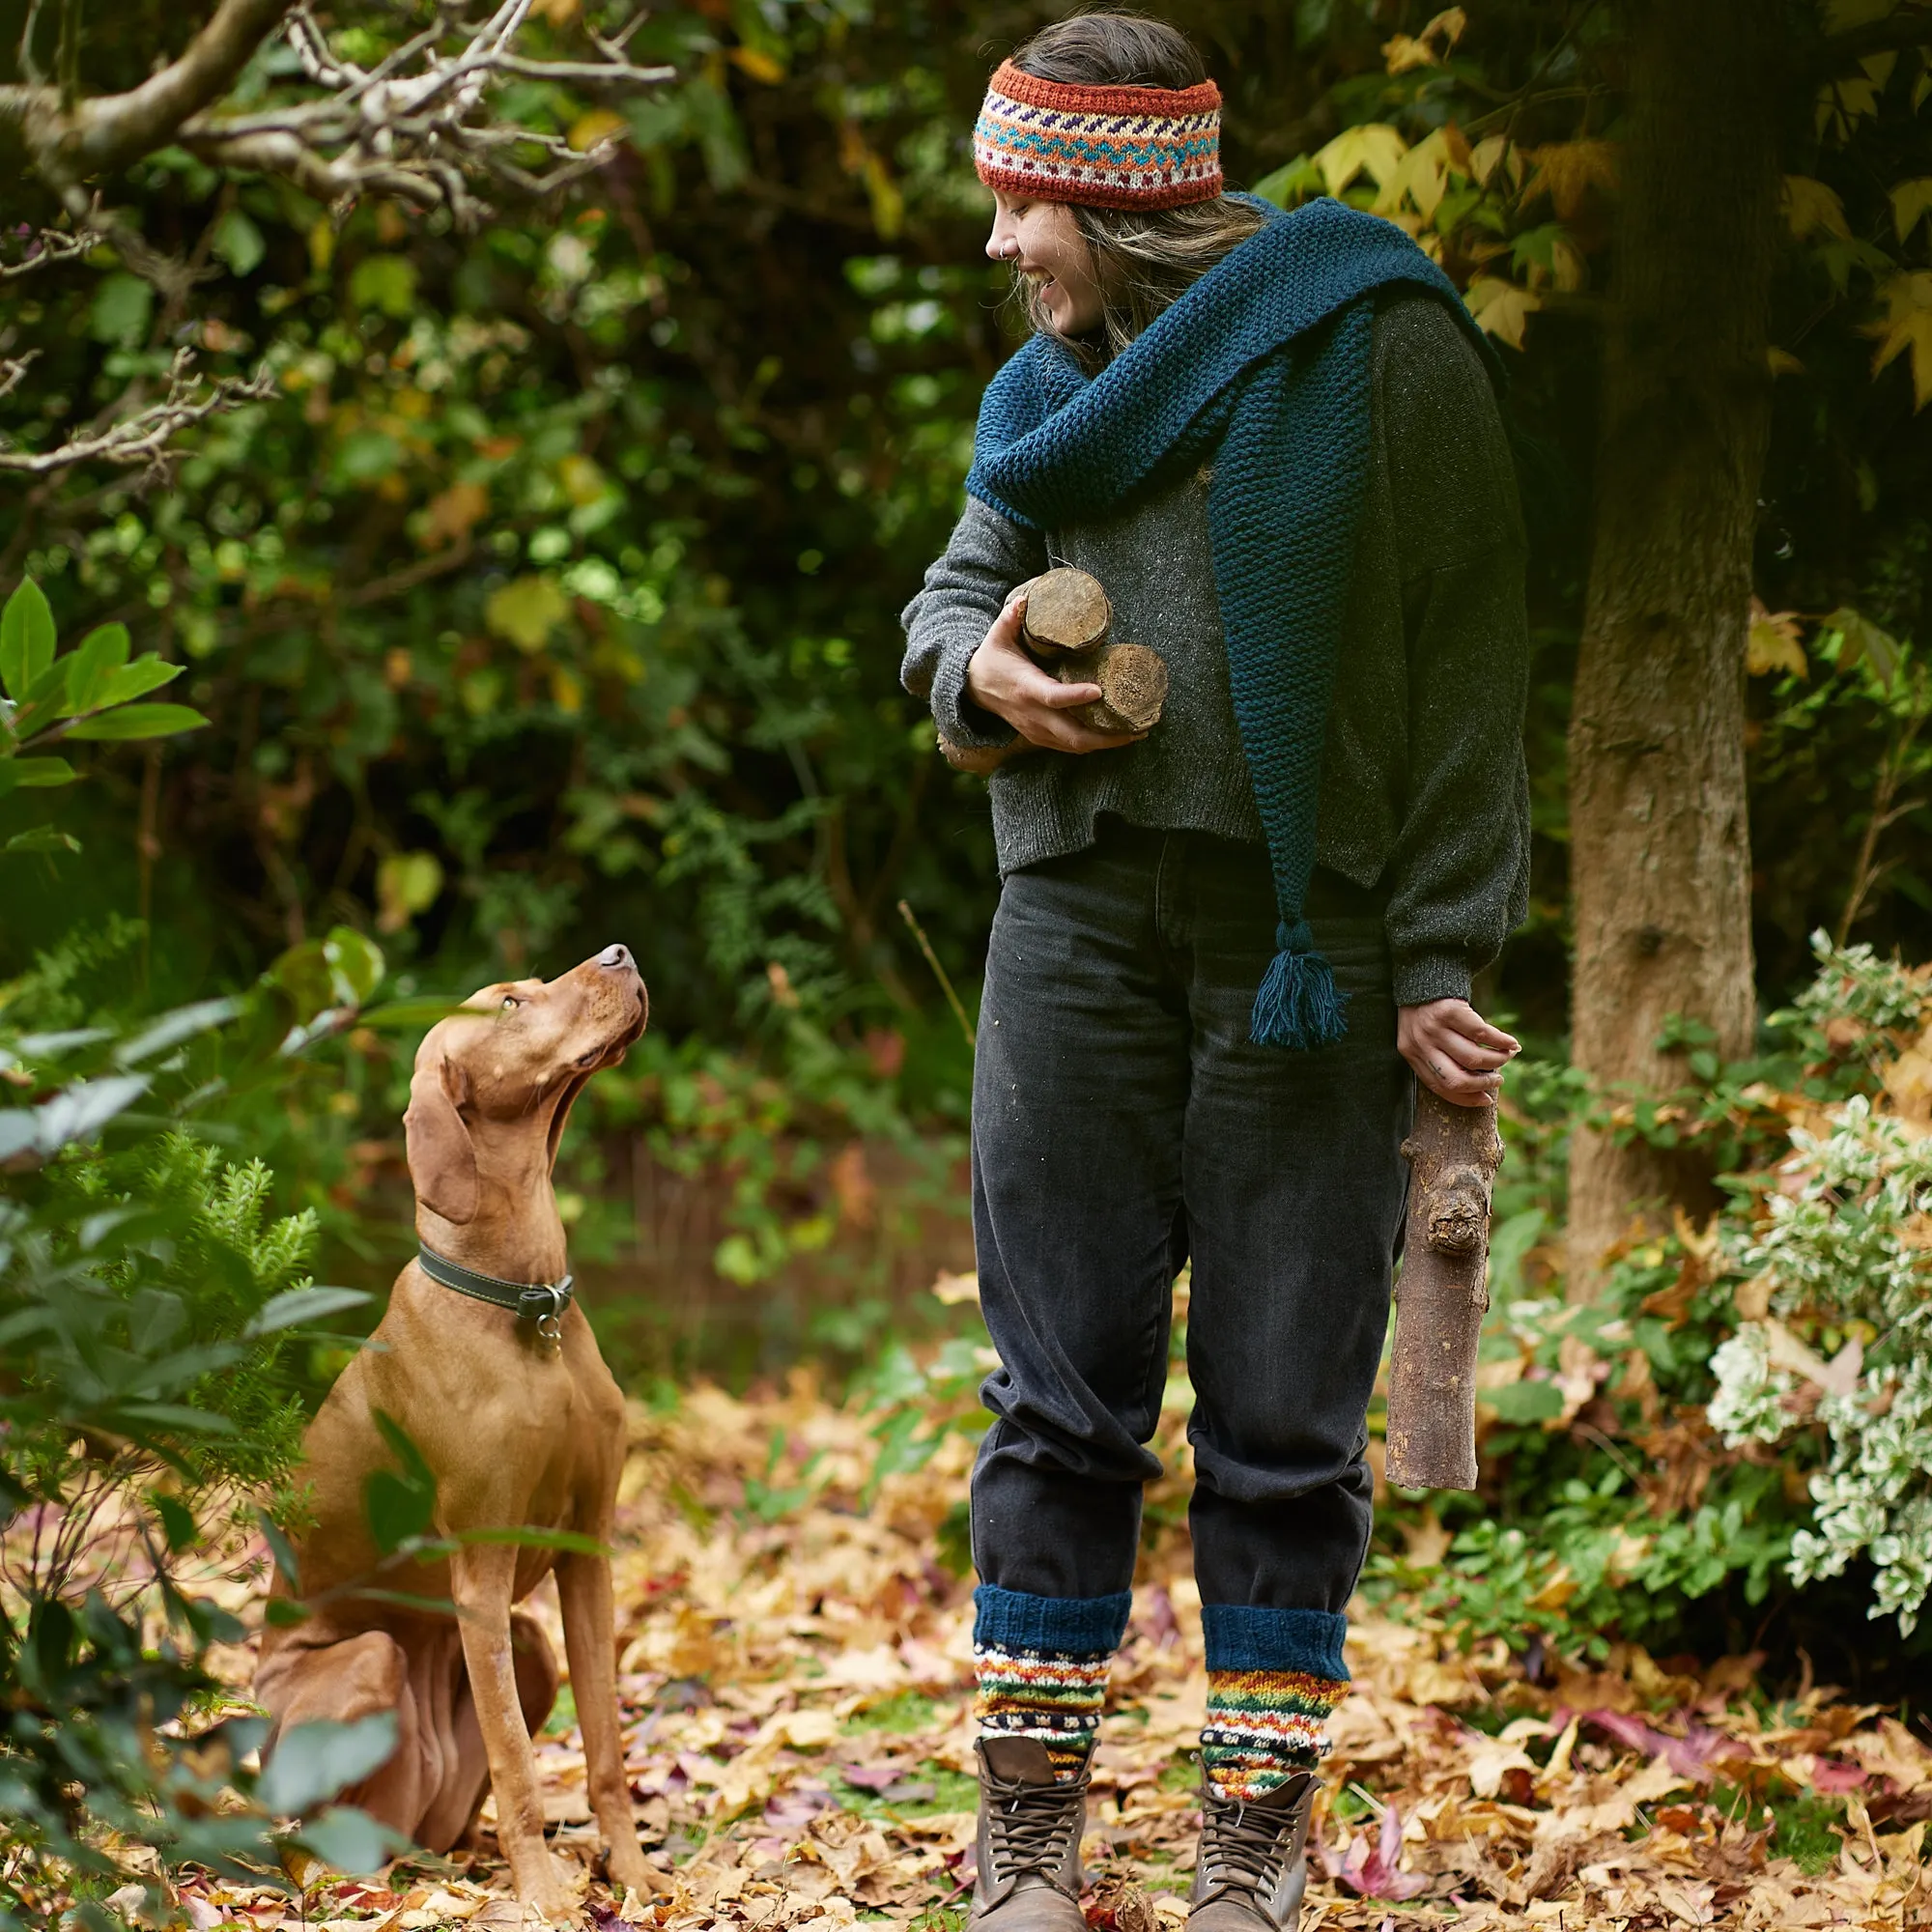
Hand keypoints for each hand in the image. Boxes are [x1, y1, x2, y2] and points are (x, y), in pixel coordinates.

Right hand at [965, 586, 1146, 755]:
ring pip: (1075, 746)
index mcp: (1026, 688)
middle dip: (1107, 737)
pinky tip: (1114, 736)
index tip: (1099, 691)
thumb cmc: (992, 659)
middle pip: (1073, 735)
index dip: (1075, 697)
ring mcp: (1037, 730)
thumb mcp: (997, 636)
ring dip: (1105, 743)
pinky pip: (1070, 747)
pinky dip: (1093, 744)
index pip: (1053, 697)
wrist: (973, 689)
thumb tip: (1026, 600)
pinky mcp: (1041, 737)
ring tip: (1135, 734)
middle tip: (1137, 728)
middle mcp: (1033, 715)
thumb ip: (1011, 617)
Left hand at [1398, 998, 1520, 1106]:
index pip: (1439, 1087)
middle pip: (1455, 1079)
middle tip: (1497, 1080)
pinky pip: (1482, 1033)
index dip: (1465, 1098)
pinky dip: (1501, 1041)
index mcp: (1411, 1054)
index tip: (1485, 1099)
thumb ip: (1438, 1058)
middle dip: (1481, 1084)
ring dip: (1496, 1061)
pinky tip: (1511, 1043)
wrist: (1422, 973)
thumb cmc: (1427, 1011)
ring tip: (1507, 1057)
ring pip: (1472, 1057)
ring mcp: (1434, 1027)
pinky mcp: (1451, 1011)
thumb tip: (1475, 1086)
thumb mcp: (1421, 1037)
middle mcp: (1420, 1043)